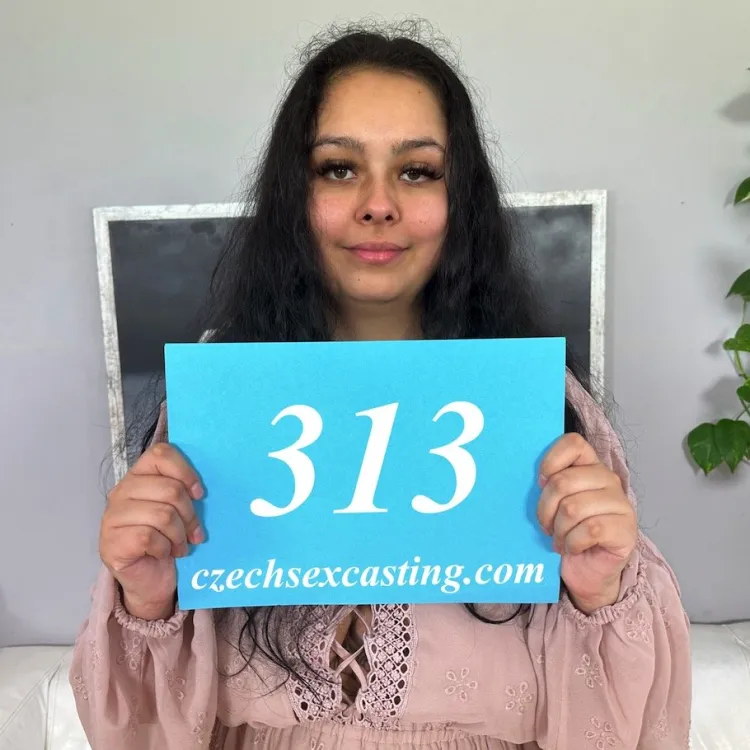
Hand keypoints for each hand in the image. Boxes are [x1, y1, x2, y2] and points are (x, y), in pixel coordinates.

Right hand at [100, 442, 204, 619]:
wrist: (150, 579)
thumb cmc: (166, 539)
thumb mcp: (177, 510)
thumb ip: (183, 490)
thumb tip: (202, 487)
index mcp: (138, 476)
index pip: (160, 454)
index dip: (185, 471)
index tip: (199, 493)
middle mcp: (121, 492)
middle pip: (169, 489)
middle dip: (189, 514)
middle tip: (194, 532)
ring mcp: (112, 517)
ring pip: (162, 515)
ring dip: (179, 535)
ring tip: (180, 545)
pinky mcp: (111, 542)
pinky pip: (149, 537)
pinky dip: (164, 548)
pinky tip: (164, 553)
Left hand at [536, 433, 636, 613]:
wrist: (588, 572)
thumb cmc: (569, 533)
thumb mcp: (554, 504)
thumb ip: (550, 484)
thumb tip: (531, 476)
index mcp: (590, 466)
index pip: (573, 444)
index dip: (550, 460)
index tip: (540, 483)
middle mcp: (609, 480)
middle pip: (563, 482)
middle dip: (546, 509)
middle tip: (547, 525)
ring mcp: (621, 504)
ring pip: (573, 508)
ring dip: (559, 530)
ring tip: (561, 539)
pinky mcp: (626, 529)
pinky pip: (589, 529)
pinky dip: (573, 543)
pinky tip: (573, 548)